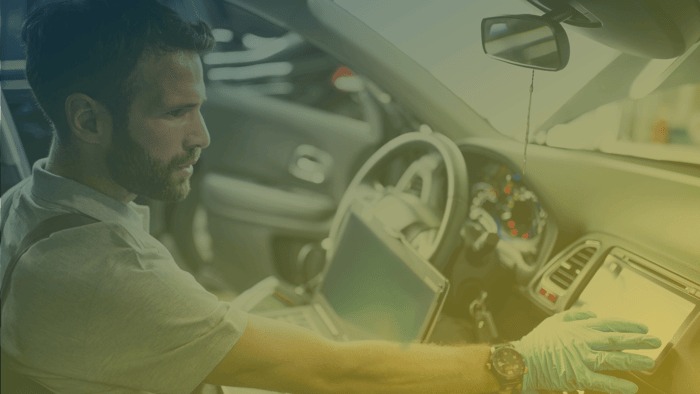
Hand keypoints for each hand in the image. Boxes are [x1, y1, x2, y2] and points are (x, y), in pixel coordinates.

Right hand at [512, 309, 661, 393]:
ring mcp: (580, 359)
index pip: (608, 323)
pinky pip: (600, 381)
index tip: (642, 328)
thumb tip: (592, 314)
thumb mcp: (554, 321)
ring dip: (632, 360)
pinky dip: (615, 385)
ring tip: (648, 362)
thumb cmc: (537, 342)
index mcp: (578, 328)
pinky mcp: (577, 376)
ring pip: (611, 358)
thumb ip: (574, 315)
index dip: (627, 325)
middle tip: (654, 341)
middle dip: (637, 340)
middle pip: (615, 339)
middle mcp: (582, 341)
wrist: (523, 360)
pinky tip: (629, 387)